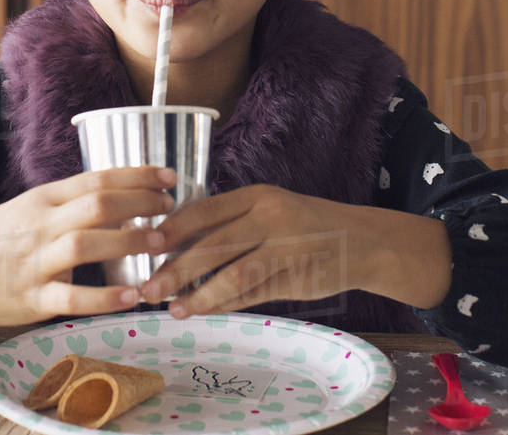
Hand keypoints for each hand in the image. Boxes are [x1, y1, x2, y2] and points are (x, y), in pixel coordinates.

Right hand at [0, 166, 175, 326]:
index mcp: (43, 199)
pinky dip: (105, 298)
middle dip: (141, 203)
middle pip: (98, 204)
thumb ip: (68, 208)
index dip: (137, 175)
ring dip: (129, 242)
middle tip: (171, 209)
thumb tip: (121, 205)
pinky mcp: (29, 298)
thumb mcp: (27, 211)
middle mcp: (41, 224)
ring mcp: (34, 261)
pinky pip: (71, 297)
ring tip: (161, 245)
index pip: (97, 178)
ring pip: (86, 243)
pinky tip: (132, 297)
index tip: (169, 177)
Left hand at [137, 184, 376, 317]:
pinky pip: (254, 294)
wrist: (362, 241)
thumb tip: (177, 246)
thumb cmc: (305, 226)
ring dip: (200, 295)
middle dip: (176, 269)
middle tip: (149, 288)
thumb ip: (231, 224)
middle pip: (214, 244)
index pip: (206, 209)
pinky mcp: (297, 277)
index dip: (173, 228)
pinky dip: (226, 305)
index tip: (146, 244)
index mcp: (258, 196)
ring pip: (234, 274)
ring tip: (174, 309)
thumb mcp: (270, 210)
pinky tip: (205, 311)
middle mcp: (271, 217)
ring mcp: (286, 248)